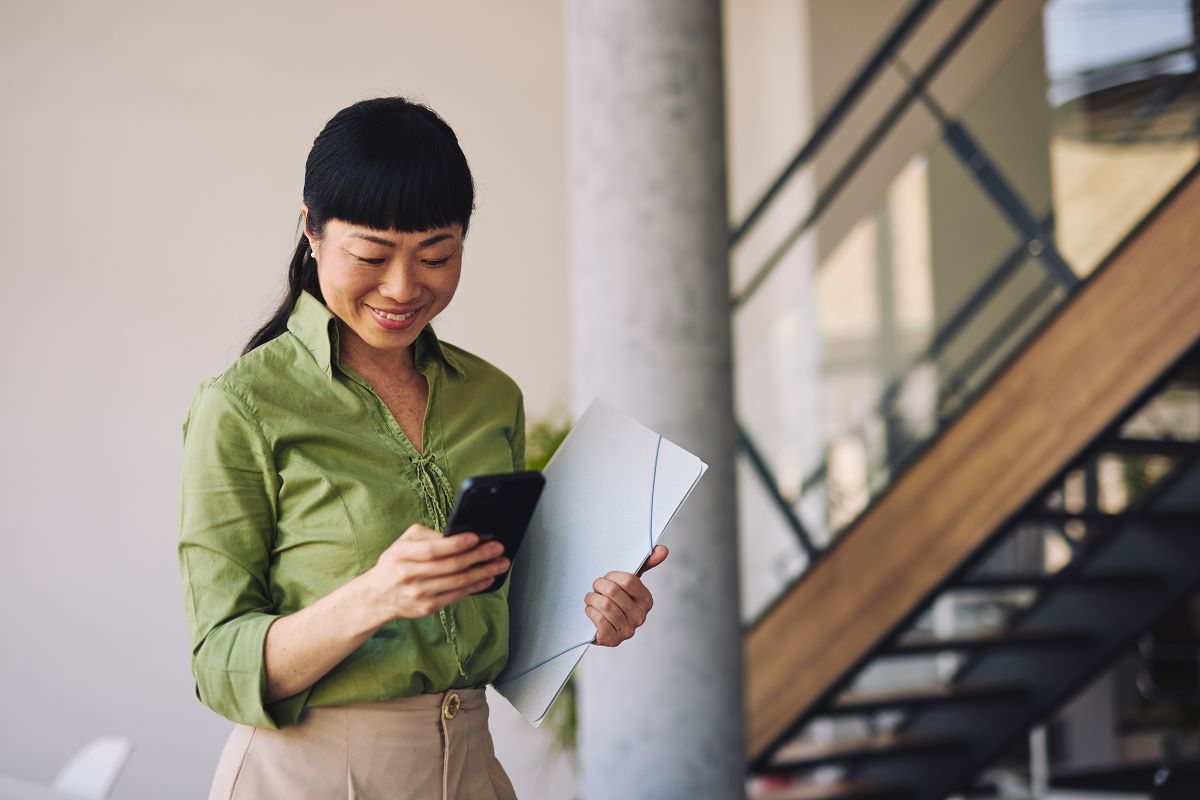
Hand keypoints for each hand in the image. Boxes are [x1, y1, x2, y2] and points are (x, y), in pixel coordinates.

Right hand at [364, 524, 509, 620]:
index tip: (476, 537)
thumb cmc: (394, 564)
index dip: (456, 544)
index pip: (433, 549)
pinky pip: (456, 596)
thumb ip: (427, 536)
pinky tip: (487, 579)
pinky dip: (475, 587)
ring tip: (500, 564)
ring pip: (457, 582)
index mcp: (402, 554)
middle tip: (498, 549)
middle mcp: (410, 575)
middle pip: (450, 566)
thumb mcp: (403, 543)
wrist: (376, 596)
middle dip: (479, 556)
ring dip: (483, 572)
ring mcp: (419, 593)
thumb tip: (456, 534)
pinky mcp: (427, 607)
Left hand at [584, 544, 667, 646]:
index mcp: (647, 600)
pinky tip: (591, 611)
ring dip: (592, 599)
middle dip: (598, 586)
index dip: (612, 576)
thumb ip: (646, 563)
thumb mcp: (630, 581)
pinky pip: (599, 620)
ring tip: (592, 599)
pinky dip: (590, 612)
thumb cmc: (616, 599)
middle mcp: (640, 617)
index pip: (628, 580)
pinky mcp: (613, 640)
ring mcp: (628, 630)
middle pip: (613, 592)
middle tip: (596, 588)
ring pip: (604, 605)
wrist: (601, 624)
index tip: (607, 577)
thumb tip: (664, 549)